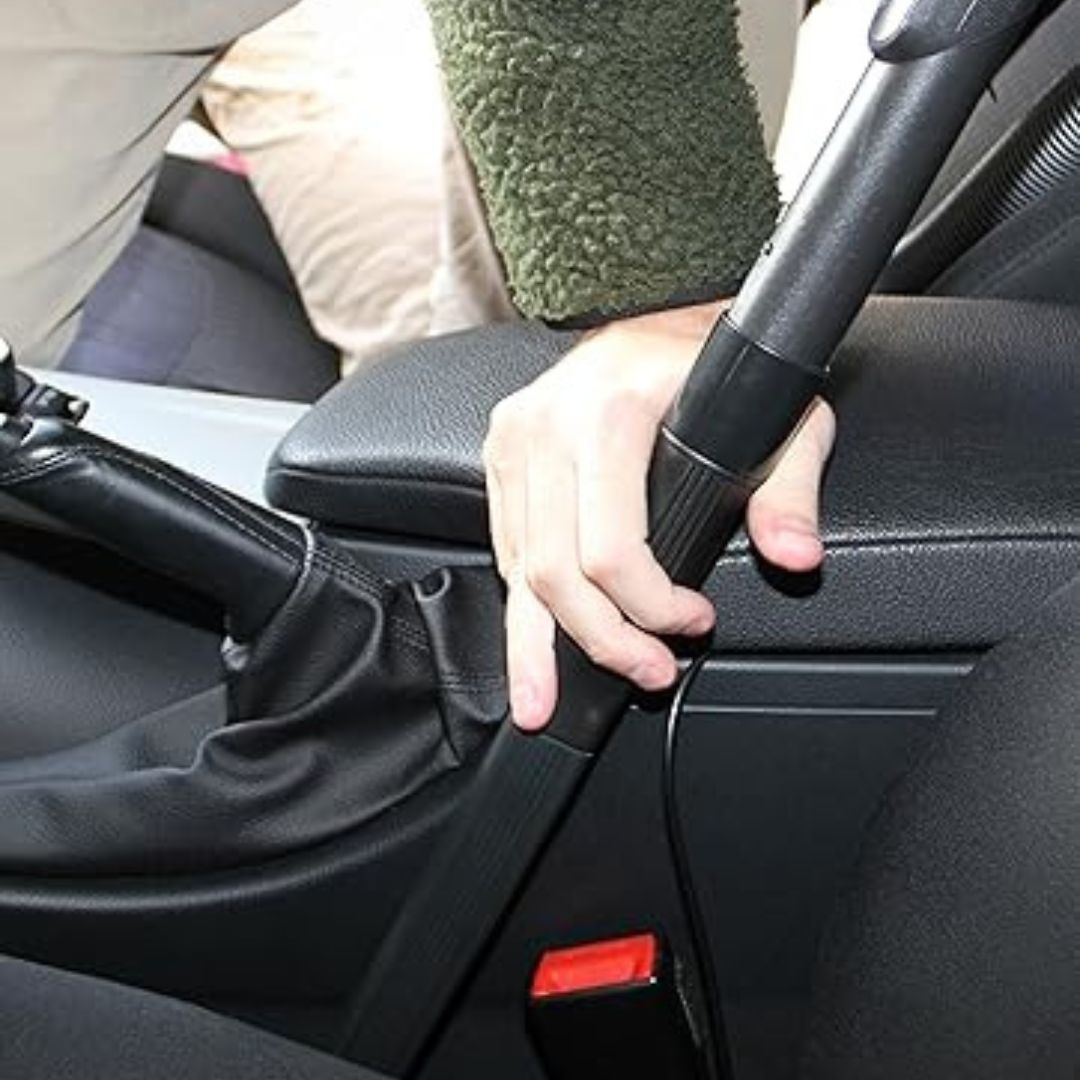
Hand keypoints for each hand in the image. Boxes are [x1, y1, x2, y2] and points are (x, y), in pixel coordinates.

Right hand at [483, 301, 835, 730]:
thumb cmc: (716, 361)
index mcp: (609, 414)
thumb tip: (793, 555)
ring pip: (518, 568)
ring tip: (547, 697)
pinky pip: (506, 545)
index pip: (609, 550)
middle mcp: (548, 426)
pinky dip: (524, 600)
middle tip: (645, 671)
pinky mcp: (501, 452)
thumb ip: (790, 489)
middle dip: (600, 640)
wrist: (657, 311)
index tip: (692, 622)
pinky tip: (532, 642)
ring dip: (540, 641)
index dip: (650, 608)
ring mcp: (516, 439)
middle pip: (554, 573)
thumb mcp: (780, 416)